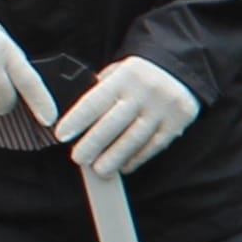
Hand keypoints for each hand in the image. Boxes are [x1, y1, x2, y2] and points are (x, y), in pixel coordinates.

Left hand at [55, 57, 199, 175]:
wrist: (179, 71)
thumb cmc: (138, 77)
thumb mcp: (118, 72)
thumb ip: (100, 91)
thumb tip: (77, 119)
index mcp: (125, 76)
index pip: (96, 101)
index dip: (77, 120)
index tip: (62, 135)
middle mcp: (145, 92)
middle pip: (114, 123)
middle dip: (93, 143)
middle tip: (78, 158)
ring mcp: (163, 108)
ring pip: (134, 138)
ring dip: (115, 157)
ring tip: (100, 170)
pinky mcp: (177, 122)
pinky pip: (154, 145)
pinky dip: (137, 158)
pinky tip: (124, 166)